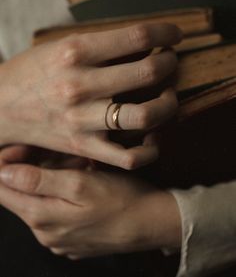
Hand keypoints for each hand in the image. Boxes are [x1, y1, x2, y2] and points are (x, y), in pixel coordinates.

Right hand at [0, 24, 180, 168]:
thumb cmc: (30, 73)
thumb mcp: (60, 46)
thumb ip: (101, 45)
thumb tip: (143, 44)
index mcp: (75, 52)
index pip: (137, 36)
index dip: (165, 33)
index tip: (173, 35)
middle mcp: (81, 85)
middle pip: (148, 72)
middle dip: (170, 64)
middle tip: (170, 62)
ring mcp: (83, 119)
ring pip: (145, 115)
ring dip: (168, 103)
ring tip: (168, 96)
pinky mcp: (84, 147)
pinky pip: (129, 156)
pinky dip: (151, 148)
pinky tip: (154, 135)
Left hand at [0, 162, 180, 259]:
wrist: (151, 223)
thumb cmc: (121, 199)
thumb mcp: (80, 185)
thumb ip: (39, 181)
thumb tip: (3, 174)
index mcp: (41, 218)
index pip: (3, 190)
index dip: (5, 165)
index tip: (19, 148)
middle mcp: (44, 233)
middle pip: (20, 197)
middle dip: (30, 171)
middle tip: (54, 154)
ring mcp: (58, 240)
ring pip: (38, 204)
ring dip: (47, 184)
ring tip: (72, 168)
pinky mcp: (71, 241)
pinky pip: (54, 215)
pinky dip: (59, 198)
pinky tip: (79, 188)